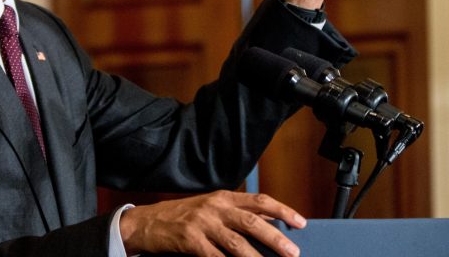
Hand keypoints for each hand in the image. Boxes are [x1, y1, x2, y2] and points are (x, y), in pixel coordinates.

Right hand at [119, 190, 306, 256]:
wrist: (147, 222)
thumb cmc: (183, 216)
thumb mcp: (210, 207)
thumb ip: (236, 213)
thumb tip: (269, 222)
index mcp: (223, 197)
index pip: (259, 201)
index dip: (282, 211)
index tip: (300, 223)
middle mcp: (215, 207)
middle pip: (251, 222)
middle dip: (275, 238)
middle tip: (293, 252)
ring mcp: (202, 223)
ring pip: (236, 242)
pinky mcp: (190, 241)